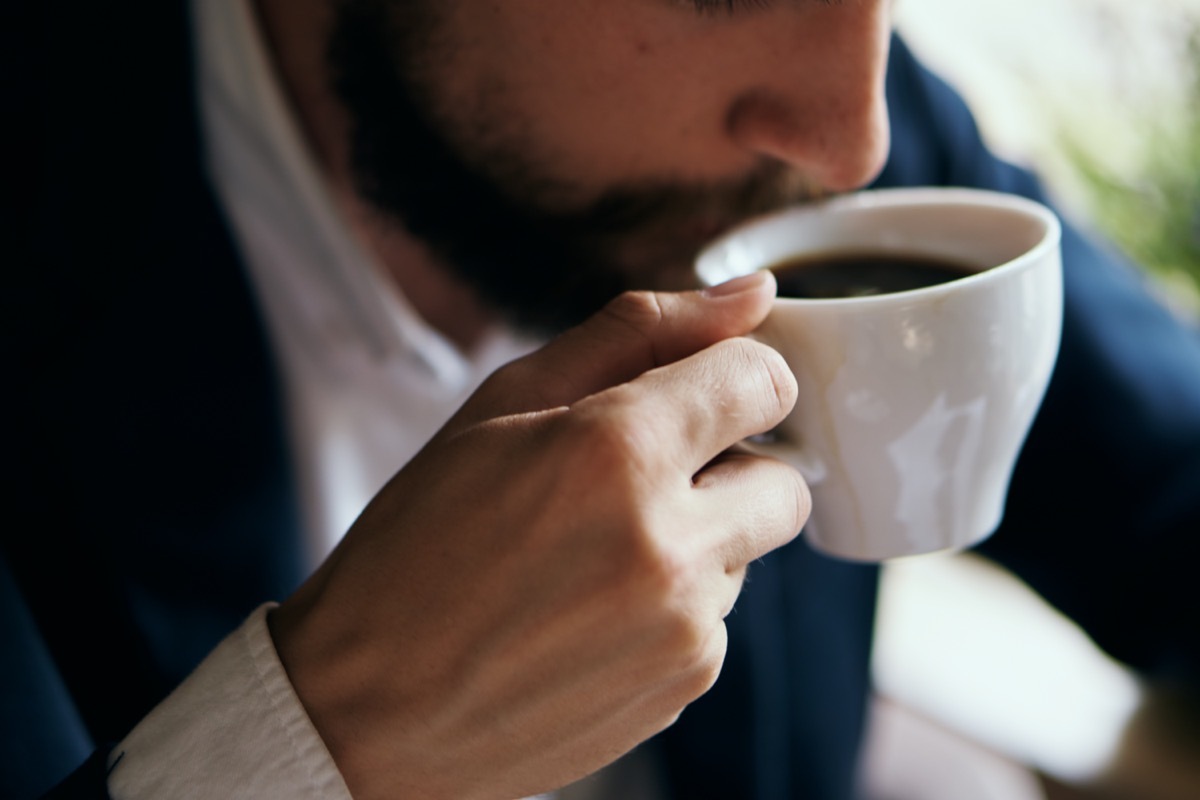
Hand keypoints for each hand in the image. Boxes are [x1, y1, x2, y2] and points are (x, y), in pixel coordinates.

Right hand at [269, 271, 809, 799]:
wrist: (368, 707)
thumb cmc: (419, 544)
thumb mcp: (502, 406)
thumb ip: (638, 332)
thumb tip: (752, 294)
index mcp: (617, 452)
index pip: (764, 380)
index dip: (736, 376)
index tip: (701, 391)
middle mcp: (669, 545)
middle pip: (785, 479)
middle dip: (733, 466)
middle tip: (642, 478)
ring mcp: (684, 628)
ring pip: (749, 552)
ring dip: (699, 539)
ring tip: (592, 556)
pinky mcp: (685, 686)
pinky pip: (717, 619)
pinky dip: (674, 605)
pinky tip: (590, 613)